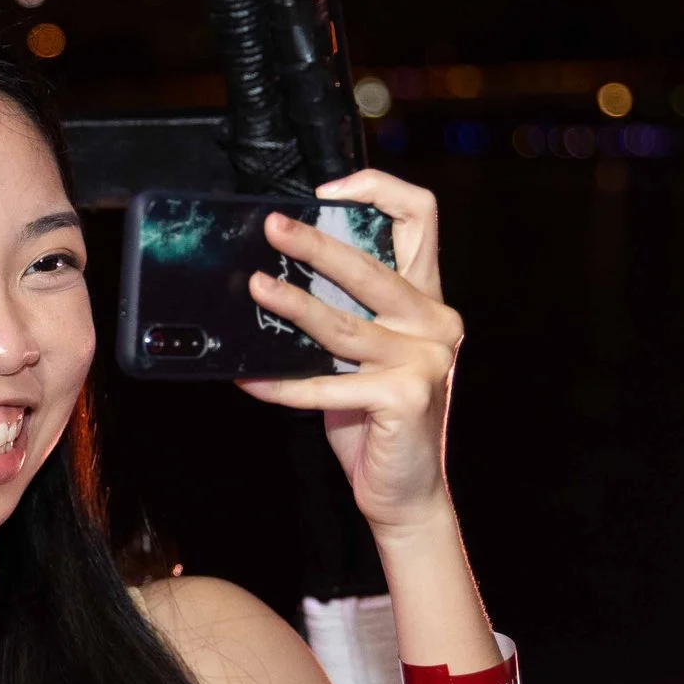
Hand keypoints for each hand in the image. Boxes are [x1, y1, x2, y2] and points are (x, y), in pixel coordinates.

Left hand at [236, 170, 464, 538]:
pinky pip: (329, 385)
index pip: (420, 218)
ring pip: (343, 326)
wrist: (405, 492)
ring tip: (255, 290)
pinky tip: (249, 379)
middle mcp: (434, 323)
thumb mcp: (364, 358)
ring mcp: (425, 360)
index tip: (327, 191)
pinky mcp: (406, 397)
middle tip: (272, 228)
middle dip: (316, 244)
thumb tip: (274, 283)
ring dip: (292, 307)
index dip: (378, 190)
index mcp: (426, 301)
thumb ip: (345, 317)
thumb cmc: (375, 421)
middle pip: (371, 268)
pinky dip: (284, 385)